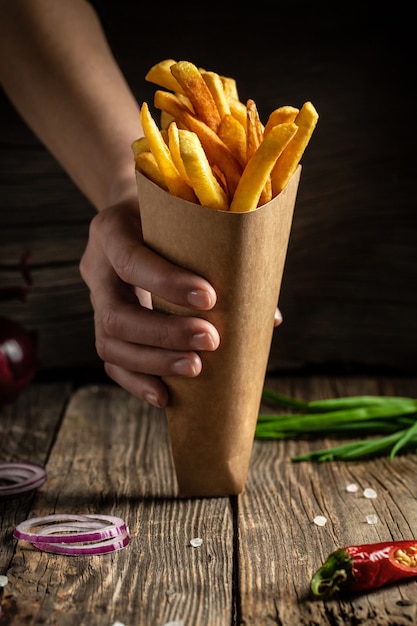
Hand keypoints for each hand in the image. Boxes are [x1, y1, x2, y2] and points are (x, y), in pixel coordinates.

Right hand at [80, 199, 219, 407]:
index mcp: (113, 229)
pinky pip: (111, 361)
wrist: (136, 217)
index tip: (210, 298)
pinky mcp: (103, 325)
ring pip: (109, 342)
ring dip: (155, 362)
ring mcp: (96, 299)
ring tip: (195, 368)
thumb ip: (221, 257)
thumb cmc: (172, 219)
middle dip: (164, 333)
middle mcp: (97, 266)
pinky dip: (138, 381)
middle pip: (115, 313)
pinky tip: (166, 395)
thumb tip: (267, 319)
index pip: (131, 259)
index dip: (166, 283)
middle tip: (211, 340)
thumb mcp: (189, 219)